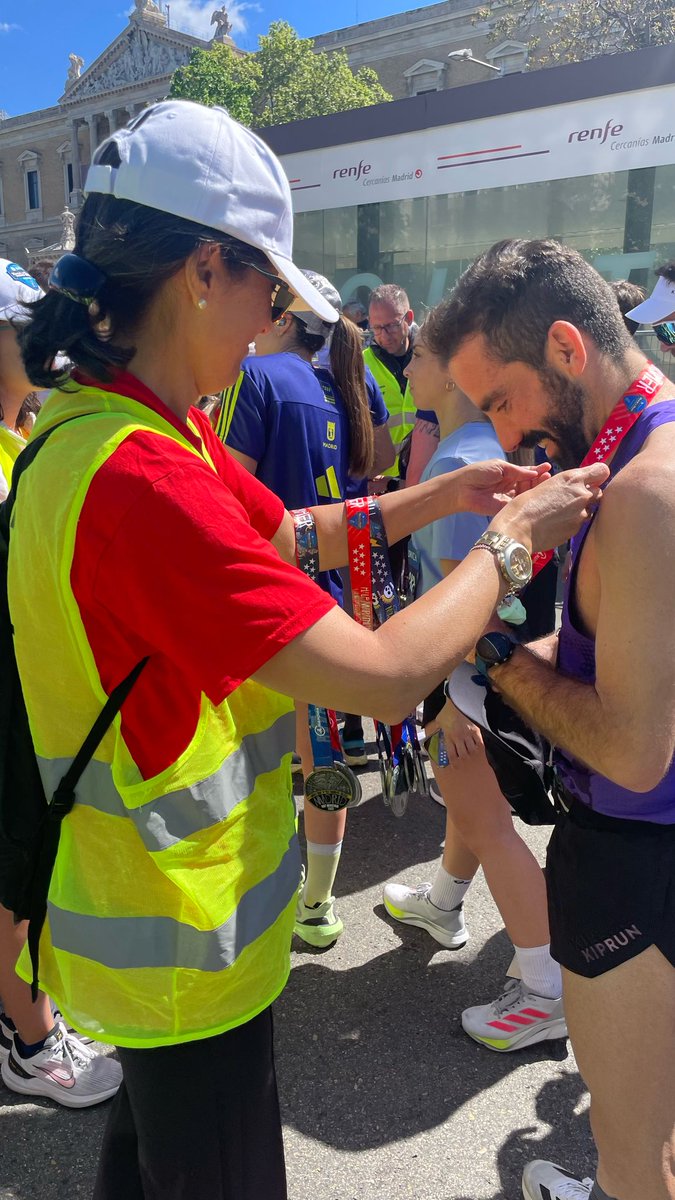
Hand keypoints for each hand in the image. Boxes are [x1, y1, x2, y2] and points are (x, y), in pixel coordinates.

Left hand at [426, 700, 482, 763]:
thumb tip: (432, 730)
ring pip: (472, 750)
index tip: (455, 767)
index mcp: (449, 737)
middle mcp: (458, 738)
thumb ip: (437, 727)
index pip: (452, 755)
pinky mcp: (475, 730)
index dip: (454, 763)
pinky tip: (477, 747)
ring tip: (471, 753)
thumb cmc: (447, 711)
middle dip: (464, 759)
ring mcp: (467, 735)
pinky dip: (479, 747)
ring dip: (471, 753)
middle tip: (464, 760)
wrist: (458, 702)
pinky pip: (479, 743)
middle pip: (463, 755)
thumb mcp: (439, 720)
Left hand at [453, 459, 550, 516]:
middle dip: (539, 480)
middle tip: (548, 476)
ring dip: (536, 490)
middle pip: (529, 484)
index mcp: (508, 474)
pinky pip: (520, 505)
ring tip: (546, 483)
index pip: (526, 473)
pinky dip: (529, 502)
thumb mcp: (500, 467)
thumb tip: (535, 473)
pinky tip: (538, 497)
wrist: (463, 489)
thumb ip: (517, 471)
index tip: (548, 468)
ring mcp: (509, 498)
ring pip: (526, 495)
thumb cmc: (479, 473)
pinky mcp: (506, 509)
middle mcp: (511, 486)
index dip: (537, 471)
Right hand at [489, 462, 608, 552]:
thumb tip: (578, 485)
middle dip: (588, 495)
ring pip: (590, 509)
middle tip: (571, 499)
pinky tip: (556, 523)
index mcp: (572, 478)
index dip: (597, 475)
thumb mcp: (546, 484)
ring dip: (581, 510)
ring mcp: (581, 514)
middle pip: (598, 492)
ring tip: (561, 513)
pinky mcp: (577, 530)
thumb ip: (566, 484)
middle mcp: (581, 494)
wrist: (519, 528)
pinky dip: (572, 522)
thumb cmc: (525, 504)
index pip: (601, 471)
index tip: (592, 479)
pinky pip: (580, 523)